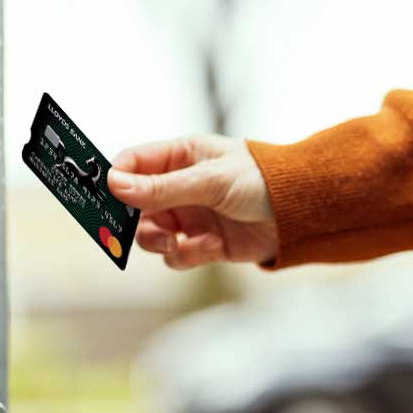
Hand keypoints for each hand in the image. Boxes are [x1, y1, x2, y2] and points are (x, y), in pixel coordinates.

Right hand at [106, 135, 277, 267]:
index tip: (109, 198)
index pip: (133, 163)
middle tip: (146, 230)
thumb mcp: (209, 181)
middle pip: (135, 206)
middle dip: (136, 222)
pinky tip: (212, 247)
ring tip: (176, 244)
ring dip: (159, 243)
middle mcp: (179, 187)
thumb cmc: (262, 180)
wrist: (303, 214)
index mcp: (180, 157)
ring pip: (151, 235)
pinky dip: (189, 255)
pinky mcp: (203, 244)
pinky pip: (177, 256)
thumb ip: (161, 188)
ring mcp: (190, 216)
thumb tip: (114, 185)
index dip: (117, 179)